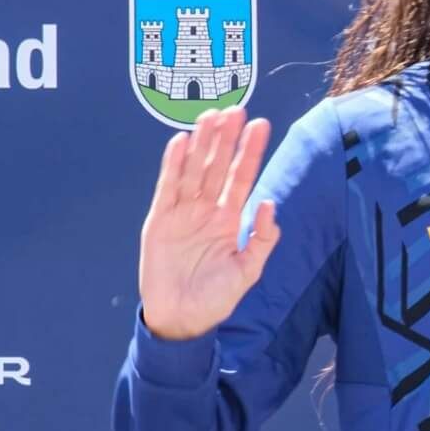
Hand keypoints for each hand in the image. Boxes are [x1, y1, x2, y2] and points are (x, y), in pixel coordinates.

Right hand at [137, 107, 279, 341]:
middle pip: (218, 166)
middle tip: (237, 110)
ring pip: (193, 170)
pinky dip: (173, 165)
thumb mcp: (247, 271)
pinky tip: (181, 142)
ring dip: (202, 143)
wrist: (182, 320)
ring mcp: (182, 213)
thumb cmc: (216, 298)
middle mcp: (206, 210)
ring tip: (211, 116)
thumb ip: (261, 240)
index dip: (250, 152)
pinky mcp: (159, 221)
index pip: (241, 178)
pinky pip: (167, 188)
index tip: (261, 125)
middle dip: (227, 139)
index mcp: (228, 219)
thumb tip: (270, 205)